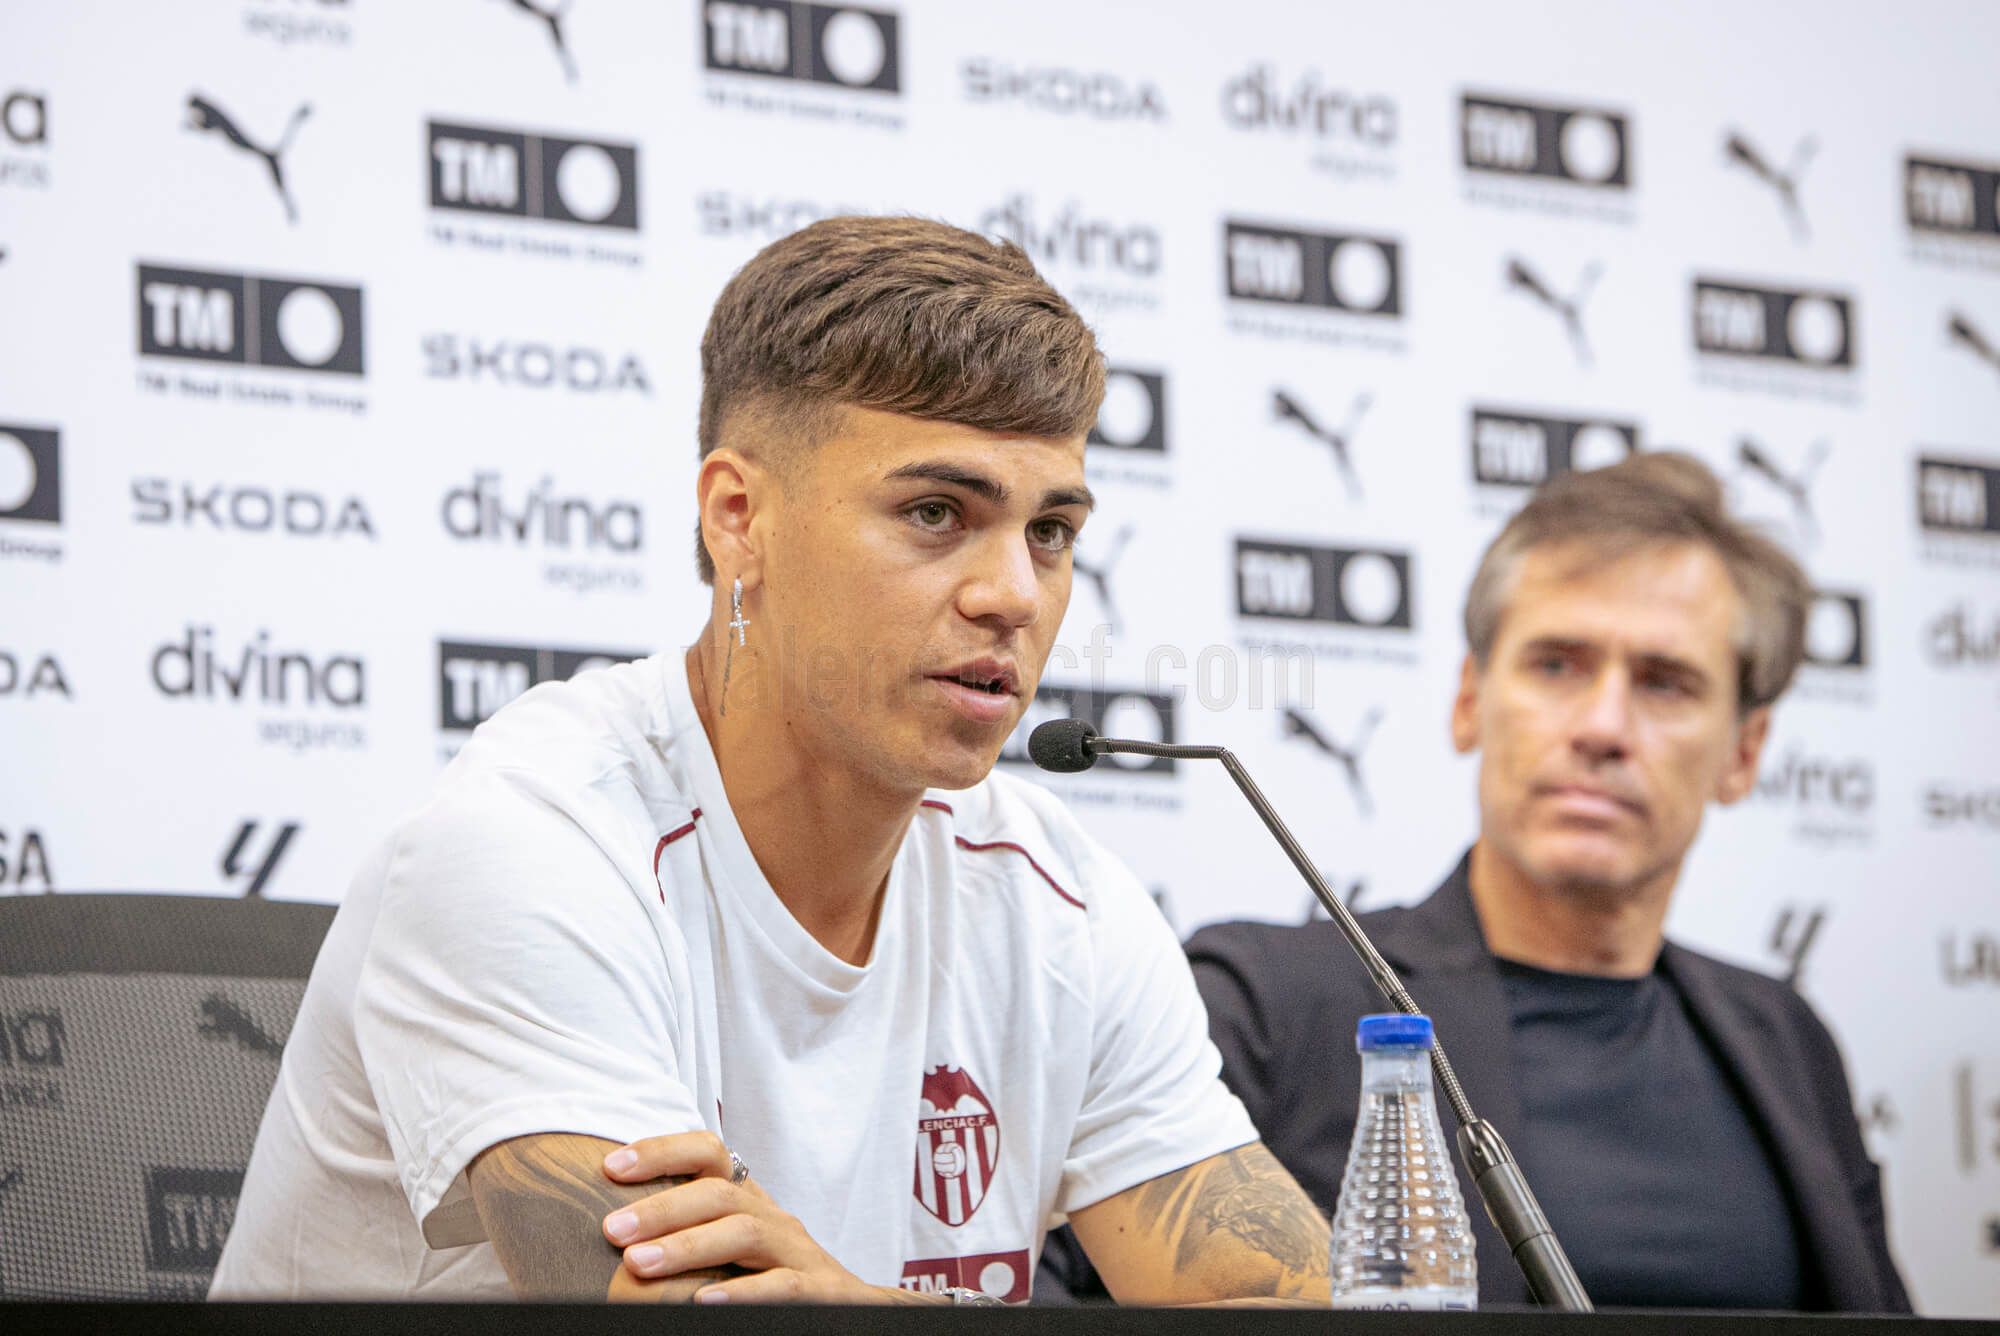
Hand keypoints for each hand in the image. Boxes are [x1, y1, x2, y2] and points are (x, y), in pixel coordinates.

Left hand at [598, 1131, 913, 1303]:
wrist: (849, 1306)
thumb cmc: (770, 1277)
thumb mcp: (728, 1247)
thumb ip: (687, 1231)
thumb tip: (611, 1232)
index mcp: (747, 1199)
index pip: (708, 1152)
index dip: (661, 1151)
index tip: (610, 1167)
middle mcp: (771, 1216)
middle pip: (718, 1193)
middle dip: (661, 1207)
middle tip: (611, 1229)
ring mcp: (796, 1251)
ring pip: (744, 1233)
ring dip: (687, 1245)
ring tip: (638, 1263)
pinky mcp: (818, 1289)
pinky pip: (780, 1285)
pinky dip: (740, 1293)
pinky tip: (701, 1303)